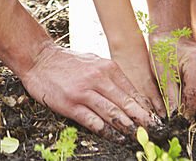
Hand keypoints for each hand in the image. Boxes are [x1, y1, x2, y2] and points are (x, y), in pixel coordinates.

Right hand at [18, 42, 161, 137]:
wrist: (39, 58)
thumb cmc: (67, 62)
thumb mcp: (94, 62)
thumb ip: (111, 77)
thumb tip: (130, 96)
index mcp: (107, 68)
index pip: (132, 91)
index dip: (145, 108)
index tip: (156, 120)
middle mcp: (98, 79)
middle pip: (126, 103)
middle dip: (143, 120)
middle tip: (156, 132)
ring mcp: (84, 92)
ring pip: (112, 113)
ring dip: (127, 127)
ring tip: (140, 138)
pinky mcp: (71, 104)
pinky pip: (93, 121)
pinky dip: (106, 131)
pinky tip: (115, 138)